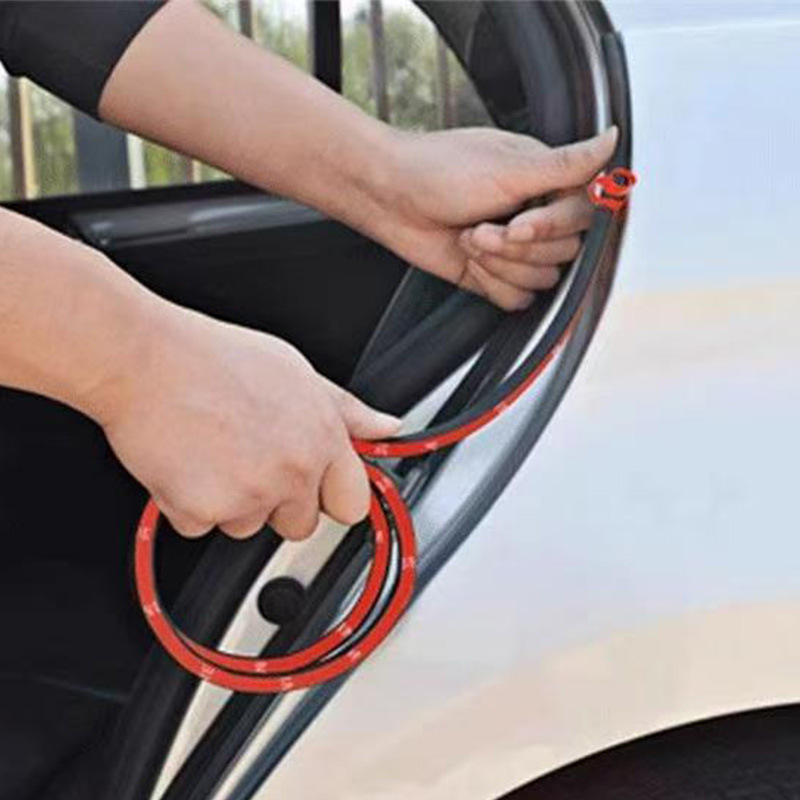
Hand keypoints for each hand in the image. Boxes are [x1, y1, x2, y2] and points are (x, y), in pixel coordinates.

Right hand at [97, 306, 398, 539]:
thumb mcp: (297, 372)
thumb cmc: (216, 358)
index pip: (352, 503)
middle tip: (247, 459)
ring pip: (248, 527)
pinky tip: (184, 462)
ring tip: (211, 451)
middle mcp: (293, 470)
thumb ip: (346, 410)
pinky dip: (188, 504)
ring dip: (230, 502)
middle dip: (277, 503)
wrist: (146, 358)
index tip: (316, 492)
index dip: (330, 497)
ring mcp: (249, 494)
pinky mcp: (203, 510)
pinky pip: (200, 526)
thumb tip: (387, 427)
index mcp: (322, 437)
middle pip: (300, 524)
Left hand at [370, 126, 617, 310]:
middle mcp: (536, 215)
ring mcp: (516, 249)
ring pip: (543, 278)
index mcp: (546, 182)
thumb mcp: (509, 166)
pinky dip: (492, 284)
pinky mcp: (496, 275)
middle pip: (565, 253)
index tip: (518, 221)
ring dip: (501, 264)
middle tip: (482, 225)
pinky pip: (519, 298)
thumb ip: (567, 164)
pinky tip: (470, 260)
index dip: (551, 227)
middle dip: (516, 247)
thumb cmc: (438, 170)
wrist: (390, 198)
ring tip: (471, 237)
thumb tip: (613, 139)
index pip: (584, 217)